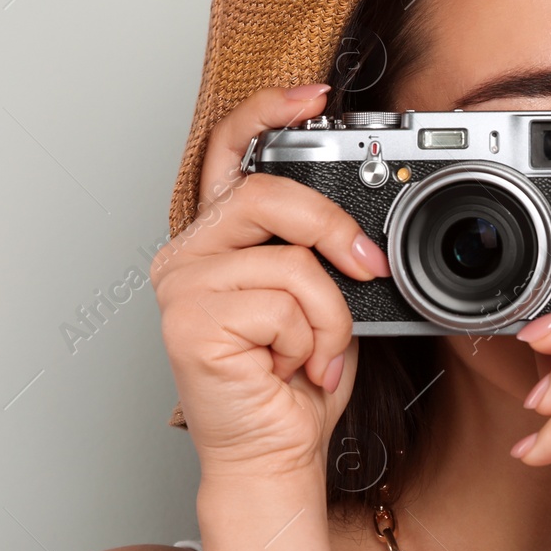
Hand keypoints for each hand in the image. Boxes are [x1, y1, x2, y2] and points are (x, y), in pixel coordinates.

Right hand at [150, 84, 391, 480]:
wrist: (275, 455)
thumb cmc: (295, 381)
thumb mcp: (321, 297)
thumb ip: (322, 248)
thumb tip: (366, 221)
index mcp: (218, 238)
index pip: (232, 151)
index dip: (270, 112)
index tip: (316, 96)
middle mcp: (189, 254)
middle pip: (269, 193)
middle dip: (335, 230)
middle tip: (368, 267)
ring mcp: (182, 286)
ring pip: (290, 259)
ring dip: (329, 314)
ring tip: (317, 350)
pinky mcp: (189, 322)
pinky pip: (284, 304)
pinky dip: (312, 340)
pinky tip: (294, 369)